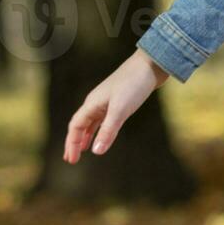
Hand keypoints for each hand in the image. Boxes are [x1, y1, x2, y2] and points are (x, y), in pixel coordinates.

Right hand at [63, 48, 170, 163]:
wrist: (152, 64)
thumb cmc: (135, 84)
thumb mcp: (121, 109)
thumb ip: (108, 130)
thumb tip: (96, 152)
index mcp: (92, 103)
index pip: (75, 126)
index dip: (72, 144)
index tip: (71, 160)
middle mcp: (96, 102)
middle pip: (80, 125)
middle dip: (74, 142)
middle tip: (71, 159)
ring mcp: (107, 100)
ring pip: (91, 121)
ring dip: (85, 136)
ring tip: (82, 150)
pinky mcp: (119, 99)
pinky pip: (103, 118)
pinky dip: (99, 128)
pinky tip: (103, 134)